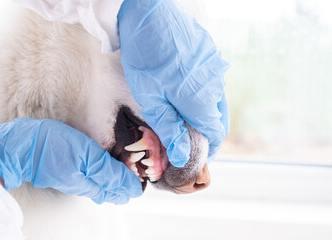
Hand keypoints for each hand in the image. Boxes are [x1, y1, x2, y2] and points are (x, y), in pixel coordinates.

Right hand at [0, 118, 141, 203]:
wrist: (21, 147)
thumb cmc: (51, 146)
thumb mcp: (85, 155)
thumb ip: (107, 171)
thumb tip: (129, 184)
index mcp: (91, 182)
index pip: (120, 190)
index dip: (134, 183)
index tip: (144, 173)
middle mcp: (86, 185)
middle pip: (113, 190)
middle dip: (128, 182)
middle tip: (138, 168)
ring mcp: (77, 179)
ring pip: (103, 184)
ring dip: (117, 177)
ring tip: (127, 166)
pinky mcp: (70, 173)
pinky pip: (92, 178)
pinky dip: (105, 172)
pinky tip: (107, 164)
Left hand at [118, 0, 229, 166]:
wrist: (148, 14)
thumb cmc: (145, 59)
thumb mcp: (151, 99)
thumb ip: (170, 128)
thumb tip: (182, 155)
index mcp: (202, 100)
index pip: (216, 134)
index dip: (207, 148)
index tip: (194, 154)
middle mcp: (216, 84)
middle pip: (217, 117)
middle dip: (204, 130)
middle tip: (184, 135)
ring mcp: (216, 66)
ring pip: (215, 98)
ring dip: (202, 109)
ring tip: (180, 110)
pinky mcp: (211, 53)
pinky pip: (211, 79)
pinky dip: (201, 90)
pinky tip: (182, 85)